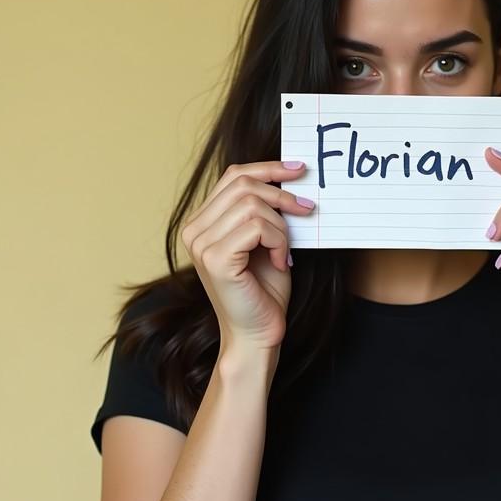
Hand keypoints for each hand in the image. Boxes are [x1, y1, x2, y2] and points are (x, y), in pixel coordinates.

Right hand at [180, 160, 315, 359]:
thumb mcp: (264, 240)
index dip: (268, 168)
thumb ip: (264, 210)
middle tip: (307, 210)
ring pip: (253, 205)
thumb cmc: (263, 289)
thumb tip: (289, 176)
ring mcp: (201, 244)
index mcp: (201, 222)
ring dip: (281, 226)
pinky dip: (279, 241)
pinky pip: (258, 227)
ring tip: (284, 251)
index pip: (233, 176)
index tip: (298, 169)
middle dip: (281, 195)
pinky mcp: (216, 259)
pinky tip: (279, 262)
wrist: (259, 332)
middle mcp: (194, 230)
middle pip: (243, 184)